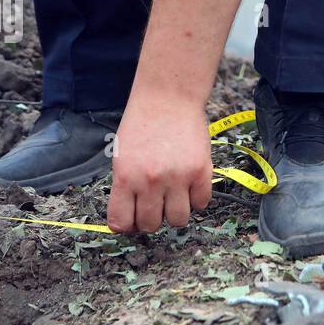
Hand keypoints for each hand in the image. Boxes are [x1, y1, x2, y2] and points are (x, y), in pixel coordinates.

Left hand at [107, 91, 212, 233]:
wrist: (168, 98)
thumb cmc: (142, 125)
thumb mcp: (121, 156)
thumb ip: (125, 187)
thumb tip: (130, 217)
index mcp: (125, 178)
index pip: (121, 222)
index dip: (126, 226)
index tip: (131, 221)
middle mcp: (151, 182)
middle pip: (151, 225)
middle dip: (151, 219)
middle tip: (154, 205)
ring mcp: (178, 178)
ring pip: (178, 220)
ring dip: (175, 212)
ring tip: (174, 196)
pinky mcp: (201, 172)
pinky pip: (201, 204)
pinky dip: (196, 199)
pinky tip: (189, 186)